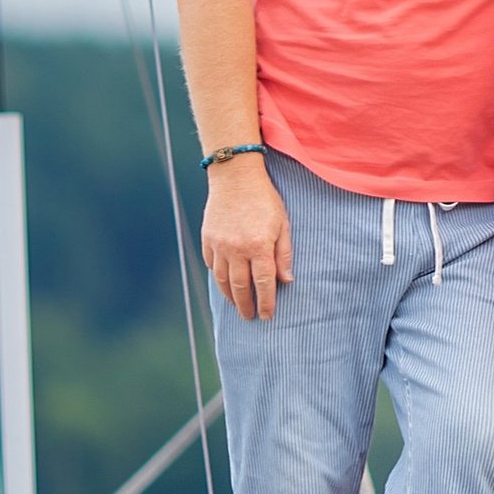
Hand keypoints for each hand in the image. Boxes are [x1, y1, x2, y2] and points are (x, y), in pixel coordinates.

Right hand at [201, 154, 292, 318]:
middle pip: (240, 287)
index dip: (266, 302)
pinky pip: (211, 265)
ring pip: (223, 280)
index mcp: (259, 245)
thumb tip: (286, 281)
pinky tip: (225, 283)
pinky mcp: (207, 239)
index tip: (267, 316)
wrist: (235, 176)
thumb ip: (284, 254)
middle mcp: (237, 249)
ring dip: (230, 296)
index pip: (264, 283)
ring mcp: (219, 245)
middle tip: (250, 317)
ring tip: (237, 305)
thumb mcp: (282, 224)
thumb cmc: (264, 199)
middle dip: (246, 306)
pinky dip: (218, 277)